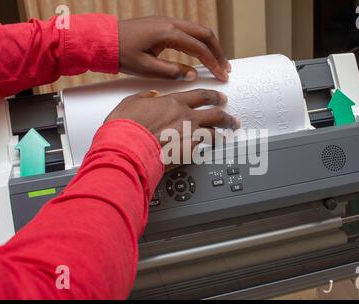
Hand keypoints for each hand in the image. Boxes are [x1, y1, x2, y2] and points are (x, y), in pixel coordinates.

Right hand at [105, 90, 240, 169]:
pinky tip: (210, 152)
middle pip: (215, 114)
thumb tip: (151, 96)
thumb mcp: (131, 103)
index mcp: (173, 102)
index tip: (219, 98)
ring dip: (222, 135)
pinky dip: (208, 150)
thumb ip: (144, 97)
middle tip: (232, 118)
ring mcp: (189, 135)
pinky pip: (204, 150)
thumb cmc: (126, 127)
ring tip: (226, 137)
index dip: (213, 96)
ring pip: (214, 133)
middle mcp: (186, 117)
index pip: (200, 96)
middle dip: (226, 116)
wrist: (128, 147)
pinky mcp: (188, 152)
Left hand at [118, 16, 230, 81]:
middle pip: (205, 34)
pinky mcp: (163, 25)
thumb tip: (192, 75)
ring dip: (210, 46)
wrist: (103, 40)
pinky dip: (199, 43)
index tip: (221, 76)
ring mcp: (167, 22)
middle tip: (225, 68)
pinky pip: (188, 32)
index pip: (200, 49)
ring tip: (218, 62)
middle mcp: (171, 24)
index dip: (213, 64)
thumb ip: (173, 72)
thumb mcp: (147, 68)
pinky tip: (201, 54)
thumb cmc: (121, 53)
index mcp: (168, 33)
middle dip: (218, 52)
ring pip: (198, 31)